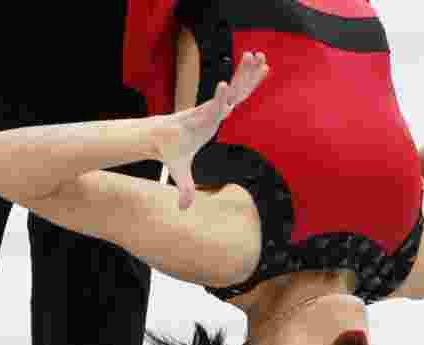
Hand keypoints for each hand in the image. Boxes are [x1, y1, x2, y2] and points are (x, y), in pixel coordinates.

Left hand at [153, 51, 269, 209]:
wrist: (160, 135)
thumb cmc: (171, 152)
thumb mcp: (178, 170)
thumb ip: (184, 188)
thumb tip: (183, 209)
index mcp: (201, 123)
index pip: (212, 110)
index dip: (218, 99)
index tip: (222, 85)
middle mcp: (209, 110)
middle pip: (228, 92)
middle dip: (239, 76)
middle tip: (251, 58)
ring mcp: (214, 105)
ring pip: (235, 86)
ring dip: (247, 72)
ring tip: (260, 54)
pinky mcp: (218, 104)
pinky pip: (237, 89)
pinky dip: (249, 78)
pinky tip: (262, 66)